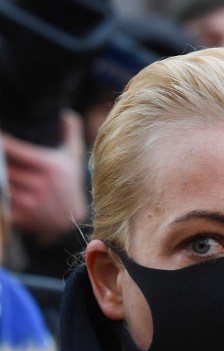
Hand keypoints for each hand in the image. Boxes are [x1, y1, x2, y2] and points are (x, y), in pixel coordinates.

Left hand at [3, 110, 88, 241]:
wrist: (71, 221)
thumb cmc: (69, 184)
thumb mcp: (73, 158)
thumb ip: (70, 134)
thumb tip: (66, 113)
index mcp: (50, 167)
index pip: (14, 149)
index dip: (2, 142)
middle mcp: (40, 184)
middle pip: (4, 166)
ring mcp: (31, 202)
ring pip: (1, 184)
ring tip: (1, 169)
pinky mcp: (23, 216)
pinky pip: (1, 203)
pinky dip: (0, 195)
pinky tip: (3, 187)